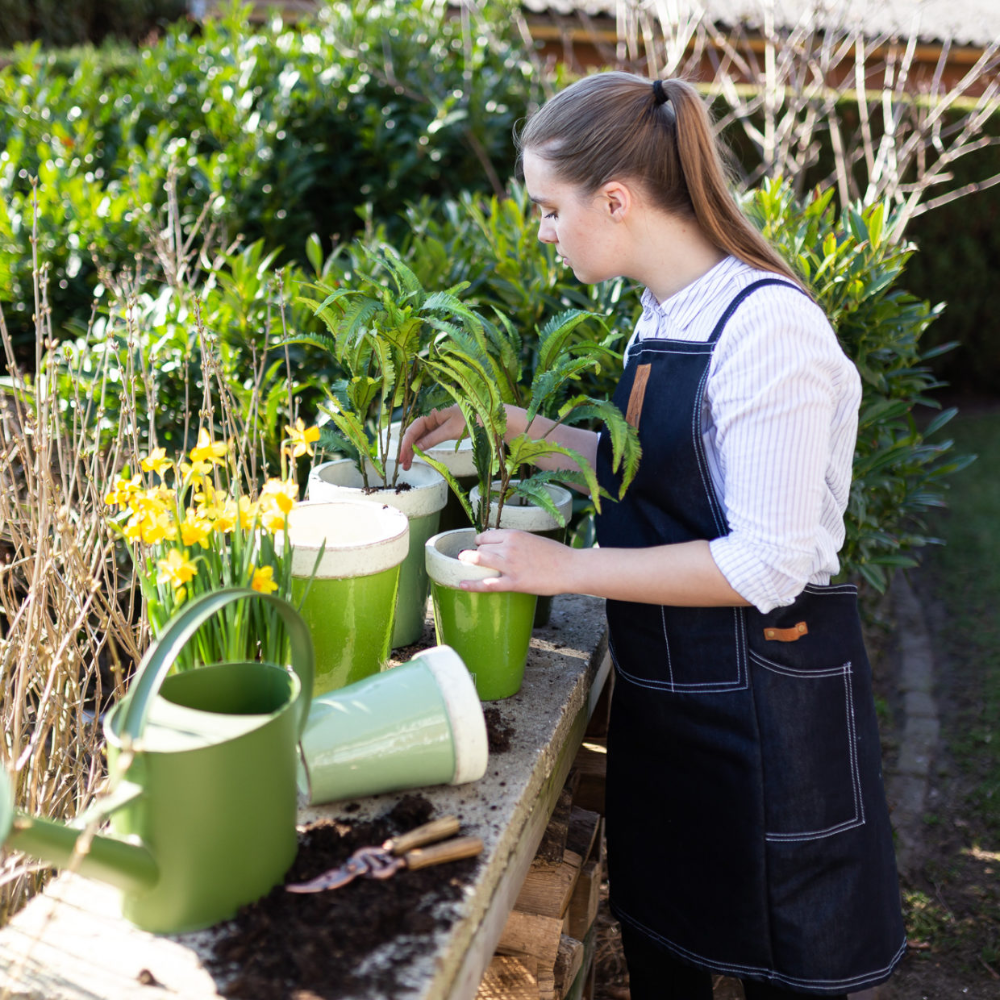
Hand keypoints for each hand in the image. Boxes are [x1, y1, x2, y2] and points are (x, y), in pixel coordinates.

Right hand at [399, 406, 467, 469]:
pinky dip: (422, 448)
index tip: (402, 456)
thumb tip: (417, 448)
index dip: (406, 443)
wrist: (484, 417)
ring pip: (419, 438)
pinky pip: (427, 439)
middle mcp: (430, 419)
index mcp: (430, 415)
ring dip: (413, 450)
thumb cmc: (469, 420)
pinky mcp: (440, 430)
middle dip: (407, 449)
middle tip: (404, 464)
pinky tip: (417, 456)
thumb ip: (432, 438)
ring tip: (408, 465)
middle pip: (414, 434)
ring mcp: (435, 425)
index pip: (413, 429)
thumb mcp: (450, 430)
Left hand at [458, 529, 575, 594]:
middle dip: (474, 553)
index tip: (479, 548)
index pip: (486, 536)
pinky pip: (487, 584)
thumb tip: (502, 547)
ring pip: (479, 560)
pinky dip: (472, 584)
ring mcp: (510, 565)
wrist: (571, 568)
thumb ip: (516, 543)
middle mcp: (509, 547)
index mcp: (514, 535)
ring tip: (461, 565)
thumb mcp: (533, 540)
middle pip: (480, 548)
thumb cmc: (555, 555)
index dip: (480, 542)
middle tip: (473, 559)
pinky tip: (461, 584)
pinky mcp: (514, 582)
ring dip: (468, 563)